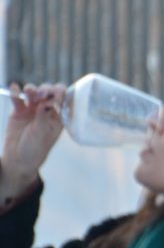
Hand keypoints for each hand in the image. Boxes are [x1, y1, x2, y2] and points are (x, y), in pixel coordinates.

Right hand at [0, 83, 64, 197]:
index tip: (54, 97)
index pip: (63, 99)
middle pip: (49, 92)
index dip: (60, 94)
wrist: (18, 158)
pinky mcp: (19, 111)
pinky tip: (15, 89)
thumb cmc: (36, 149)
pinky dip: (16, 92)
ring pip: (34, 93)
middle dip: (46, 90)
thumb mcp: (41, 134)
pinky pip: (18, 98)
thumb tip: (46, 103)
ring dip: (33, 89)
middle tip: (41, 96)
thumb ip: (43, 118)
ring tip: (29, 92)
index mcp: (59, 117)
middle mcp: (47, 111)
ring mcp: (33, 109)